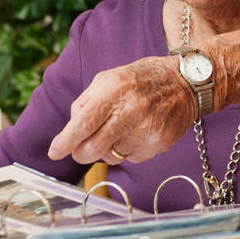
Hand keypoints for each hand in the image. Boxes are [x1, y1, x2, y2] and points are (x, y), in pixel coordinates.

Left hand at [46, 56, 195, 165]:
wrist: (185, 82)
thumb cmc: (139, 80)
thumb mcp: (108, 79)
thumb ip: (85, 103)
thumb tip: (69, 132)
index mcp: (113, 91)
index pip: (82, 125)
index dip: (64, 142)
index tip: (54, 152)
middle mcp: (131, 111)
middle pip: (92, 149)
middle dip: (80, 152)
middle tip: (80, 148)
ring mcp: (146, 130)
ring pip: (110, 158)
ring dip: (106, 150)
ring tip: (118, 130)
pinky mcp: (158, 144)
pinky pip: (130, 159)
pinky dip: (126, 150)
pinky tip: (136, 133)